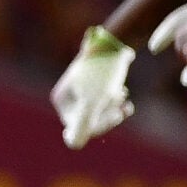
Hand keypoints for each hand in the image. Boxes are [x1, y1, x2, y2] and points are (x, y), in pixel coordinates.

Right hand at [51, 25, 136, 147]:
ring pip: (98, 111)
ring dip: (113, 108)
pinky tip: (124, 96)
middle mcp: (68, 95)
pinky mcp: (95, 83)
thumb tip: (73, 144)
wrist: (116, 41)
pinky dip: (115, 101)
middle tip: (124, 109)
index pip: (78, 127)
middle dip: (108, 116)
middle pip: (88, 120)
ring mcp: (82, 89)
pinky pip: (104, 101)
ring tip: (124, 98)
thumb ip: (82, 125)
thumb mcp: (93, 101)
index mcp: (62, 100)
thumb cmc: (103, 72)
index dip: (98, 126)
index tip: (117, 116)